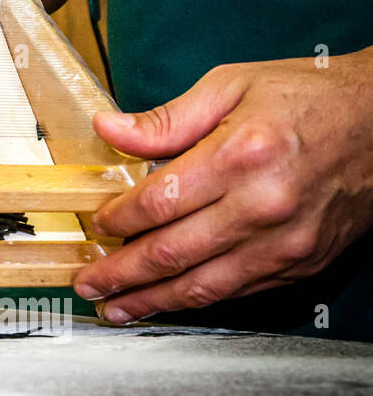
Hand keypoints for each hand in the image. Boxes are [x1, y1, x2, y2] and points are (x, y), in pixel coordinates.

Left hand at [74, 49, 372, 323]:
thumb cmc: (309, 98)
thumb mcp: (232, 86)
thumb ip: (166, 119)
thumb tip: (108, 128)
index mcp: (240, 155)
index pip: (158, 202)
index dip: (117, 220)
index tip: (95, 225)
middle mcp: (262, 206)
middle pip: (172, 252)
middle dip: (120, 274)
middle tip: (86, 283)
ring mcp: (284, 243)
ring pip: (203, 285)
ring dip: (151, 301)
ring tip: (115, 309)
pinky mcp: (301, 264)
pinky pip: (237, 291)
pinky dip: (196, 300)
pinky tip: (168, 301)